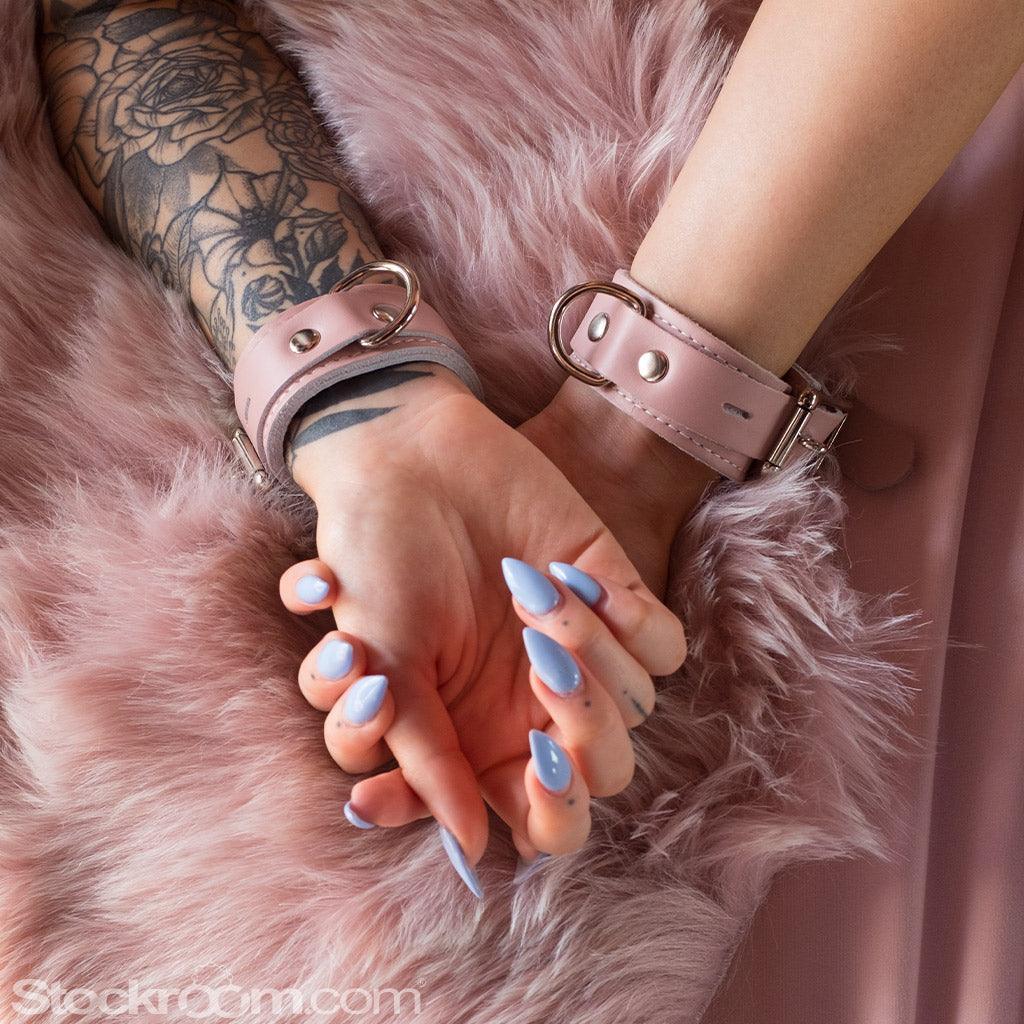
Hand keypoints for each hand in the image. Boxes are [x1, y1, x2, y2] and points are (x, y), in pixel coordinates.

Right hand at [278, 364, 686, 893]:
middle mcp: (533, 706)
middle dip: (584, 732)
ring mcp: (579, 653)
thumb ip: (425, 757)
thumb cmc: (377, 563)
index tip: (531, 761)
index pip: (541, 821)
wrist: (404, 459)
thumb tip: (470, 846)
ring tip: (524, 587)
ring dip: (587, 651)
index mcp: (481, 740)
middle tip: (540, 667)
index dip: (552, 814)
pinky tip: (568, 570)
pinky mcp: (615, 598)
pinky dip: (628, 617)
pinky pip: (664, 645)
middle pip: (603, 775)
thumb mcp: (383, 666)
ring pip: (635, 708)